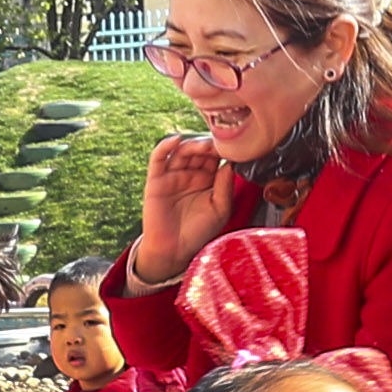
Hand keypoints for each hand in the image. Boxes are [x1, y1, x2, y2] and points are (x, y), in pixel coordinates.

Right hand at [134, 133, 233, 286]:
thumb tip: (231, 163)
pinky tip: (176, 141)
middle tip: (220, 145)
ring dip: (193, 145)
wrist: (174, 250)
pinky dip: (165, 146)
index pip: (215, 157)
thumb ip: (225, 186)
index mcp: (208, 179)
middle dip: (210, 146)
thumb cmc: (198, 232)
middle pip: (199, 150)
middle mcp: (191, 173)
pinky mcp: (156, 179)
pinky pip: (158, 158)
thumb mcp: (221, 210)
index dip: (223, 150)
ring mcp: (173, 174)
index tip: (234, 147)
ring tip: (204, 146)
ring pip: (182, 151)